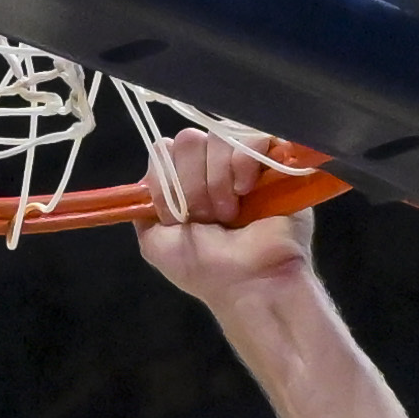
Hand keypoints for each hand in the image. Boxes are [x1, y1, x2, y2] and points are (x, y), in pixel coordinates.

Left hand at [133, 125, 323, 310]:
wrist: (251, 283)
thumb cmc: (207, 270)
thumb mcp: (155, 243)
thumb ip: (142, 208)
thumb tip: (148, 177)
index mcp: (185, 182)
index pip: (164, 150)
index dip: (167, 179)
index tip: (177, 215)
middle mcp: (213, 165)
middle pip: (188, 140)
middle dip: (192, 184)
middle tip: (209, 218)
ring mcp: (244, 159)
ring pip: (217, 136)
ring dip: (217, 181)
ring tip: (230, 214)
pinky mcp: (276, 157)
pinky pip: (252, 134)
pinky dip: (244, 162)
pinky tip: (248, 191)